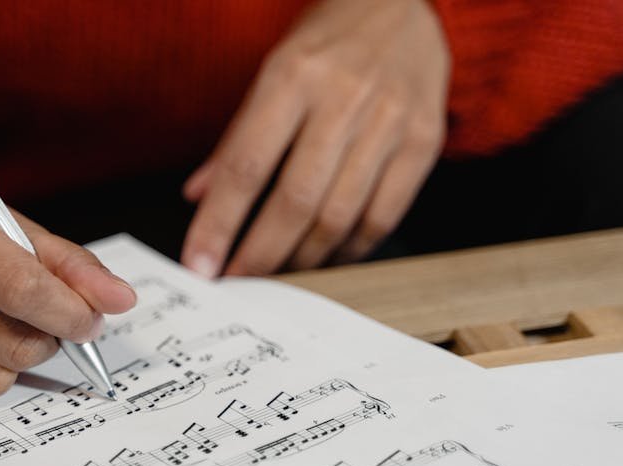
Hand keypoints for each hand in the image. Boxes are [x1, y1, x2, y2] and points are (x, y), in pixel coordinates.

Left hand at [181, 0, 448, 275]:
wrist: (405, 4)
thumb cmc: (328, 43)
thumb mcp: (272, 72)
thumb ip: (237, 138)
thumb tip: (198, 197)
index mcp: (293, 77)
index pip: (246, 167)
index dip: (219, 224)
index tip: (200, 264)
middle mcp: (344, 99)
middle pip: (295, 201)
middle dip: (261, 254)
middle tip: (239, 280)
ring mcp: (390, 122)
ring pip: (340, 216)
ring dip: (303, 258)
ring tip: (280, 273)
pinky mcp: (425, 141)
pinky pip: (383, 215)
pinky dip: (350, 248)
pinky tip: (328, 256)